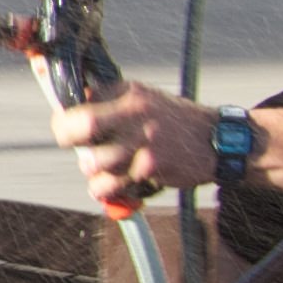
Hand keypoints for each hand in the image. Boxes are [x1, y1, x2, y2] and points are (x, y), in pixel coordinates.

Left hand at [53, 83, 210, 211]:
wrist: (217, 140)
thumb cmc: (173, 122)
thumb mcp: (143, 100)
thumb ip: (110, 104)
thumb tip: (68, 112)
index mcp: (128, 92)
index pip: (81, 100)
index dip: (65, 118)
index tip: (66, 128)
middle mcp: (134, 111)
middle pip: (81, 125)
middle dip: (67, 137)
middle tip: (74, 147)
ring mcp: (142, 139)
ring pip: (93, 161)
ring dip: (92, 171)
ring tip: (104, 171)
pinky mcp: (149, 166)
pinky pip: (111, 184)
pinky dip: (106, 190)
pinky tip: (116, 186)